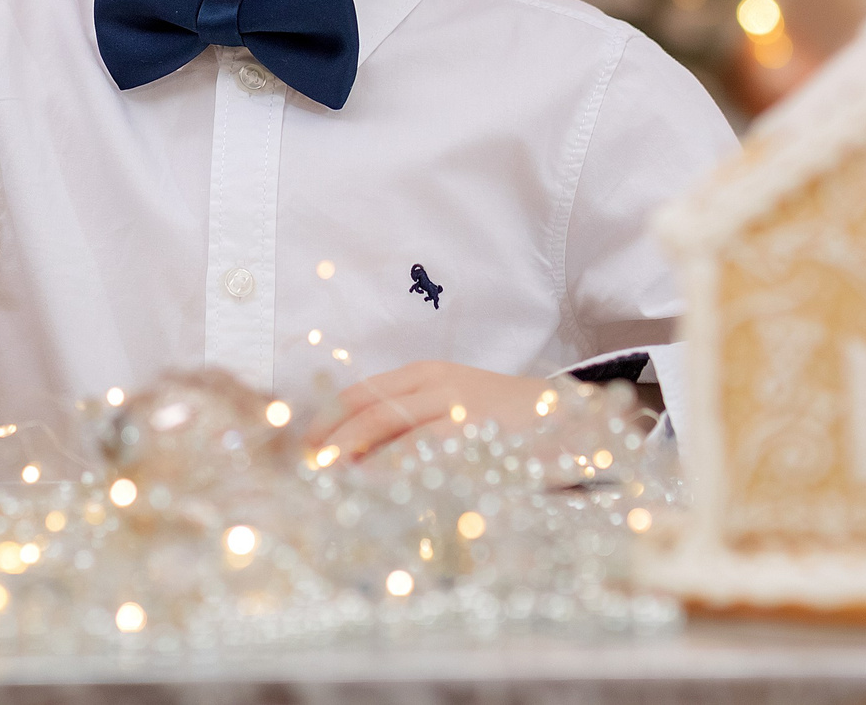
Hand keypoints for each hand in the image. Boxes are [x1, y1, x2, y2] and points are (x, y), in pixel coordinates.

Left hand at [305, 360, 551, 462]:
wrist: (560, 413)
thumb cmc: (494, 413)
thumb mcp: (447, 402)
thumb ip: (406, 417)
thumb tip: (352, 451)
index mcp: (424, 373)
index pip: (361, 392)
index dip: (328, 418)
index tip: (305, 445)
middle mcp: (438, 385)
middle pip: (372, 412)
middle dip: (336, 442)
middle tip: (313, 470)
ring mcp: (461, 410)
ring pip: (397, 435)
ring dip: (362, 463)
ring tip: (339, 485)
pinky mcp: (480, 438)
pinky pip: (432, 459)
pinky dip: (404, 475)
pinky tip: (386, 492)